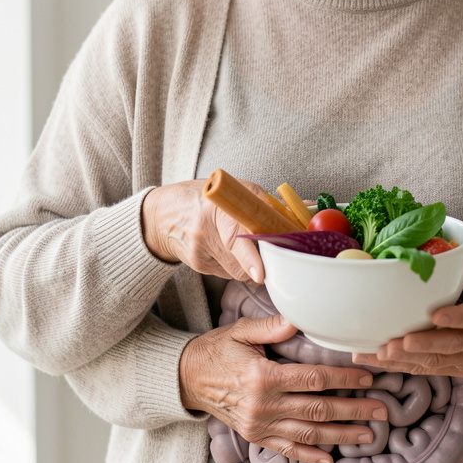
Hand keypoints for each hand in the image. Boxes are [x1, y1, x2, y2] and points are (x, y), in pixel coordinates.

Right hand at [141, 179, 263, 282]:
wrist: (162, 215)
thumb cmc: (204, 198)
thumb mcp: (233, 189)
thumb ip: (263, 202)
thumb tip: (300, 212)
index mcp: (216, 208)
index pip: (234, 237)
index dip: (250, 257)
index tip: (260, 273)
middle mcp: (204, 232)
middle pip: (242, 262)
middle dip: (261, 259)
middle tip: (270, 250)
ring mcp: (199, 253)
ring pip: (239, 271)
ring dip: (248, 262)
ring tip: (240, 241)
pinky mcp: (198, 266)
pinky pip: (228, 272)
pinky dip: (234, 263)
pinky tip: (224, 247)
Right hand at [180, 315, 389, 462]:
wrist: (188, 378)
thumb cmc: (218, 349)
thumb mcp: (241, 331)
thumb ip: (272, 326)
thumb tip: (300, 318)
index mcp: (264, 377)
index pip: (314, 380)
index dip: (345, 380)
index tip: (368, 378)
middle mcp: (264, 406)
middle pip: (319, 411)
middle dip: (354, 411)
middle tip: (383, 411)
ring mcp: (260, 426)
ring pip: (309, 435)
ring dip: (342, 436)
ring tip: (369, 436)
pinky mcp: (255, 437)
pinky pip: (287, 450)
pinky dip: (311, 457)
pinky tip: (331, 459)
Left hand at [353, 229, 462, 377]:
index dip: (457, 318)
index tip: (435, 316)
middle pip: (452, 345)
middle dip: (422, 346)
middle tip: (395, 344)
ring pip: (437, 362)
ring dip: (407, 359)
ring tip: (380, 353)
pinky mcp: (458, 368)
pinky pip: (429, 369)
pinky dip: (403, 366)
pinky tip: (379, 359)